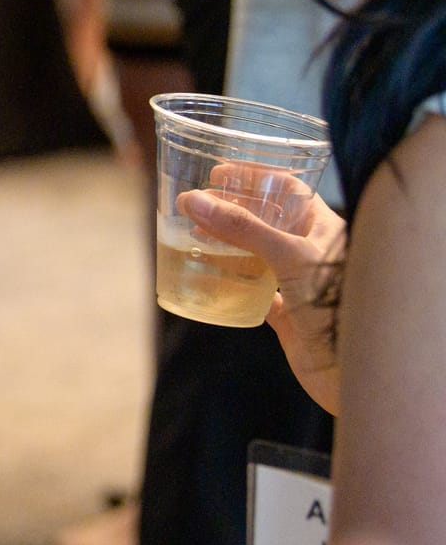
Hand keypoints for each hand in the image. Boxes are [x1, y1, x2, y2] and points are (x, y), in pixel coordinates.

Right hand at [179, 167, 344, 411]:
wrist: (352, 371)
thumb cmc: (336, 305)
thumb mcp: (289, 256)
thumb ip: (242, 228)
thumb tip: (194, 200)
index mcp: (324, 228)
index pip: (288, 189)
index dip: (255, 177)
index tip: (218, 173)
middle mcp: (310, 252)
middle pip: (266, 220)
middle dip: (231, 210)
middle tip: (197, 204)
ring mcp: (297, 282)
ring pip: (254, 254)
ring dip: (224, 244)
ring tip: (192, 236)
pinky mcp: (285, 313)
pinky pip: (249, 289)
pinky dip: (226, 282)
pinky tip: (204, 276)